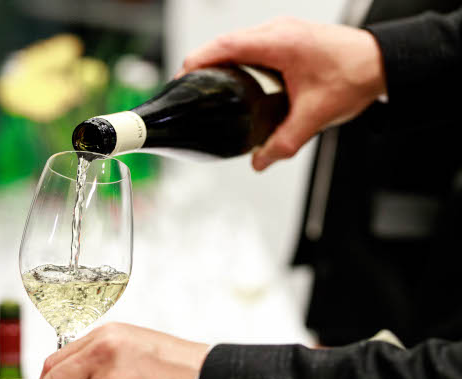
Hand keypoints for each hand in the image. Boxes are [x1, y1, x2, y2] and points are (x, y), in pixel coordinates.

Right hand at [179, 17, 386, 170]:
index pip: (224, 46)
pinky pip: (251, 44)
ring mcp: (282, 31)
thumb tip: (259, 161)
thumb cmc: (355, 76)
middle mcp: (277, 31)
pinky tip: (234, 80)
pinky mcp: (287, 37)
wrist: (383, 62)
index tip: (182, 79)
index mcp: (279, 43)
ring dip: (219, 61)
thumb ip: (283, 143)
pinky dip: (236, 59)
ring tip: (206, 86)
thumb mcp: (314, 117)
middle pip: (224, 42)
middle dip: (202, 64)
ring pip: (237, 41)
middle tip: (189, 89)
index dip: (197, 61)